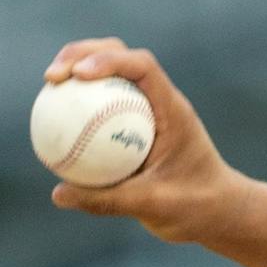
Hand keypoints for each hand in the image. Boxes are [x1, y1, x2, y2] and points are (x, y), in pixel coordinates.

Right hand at [43, 39, 240, 243]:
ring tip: (48, 86)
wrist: (217, 212)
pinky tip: (51, 120)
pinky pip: (103, 105)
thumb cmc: (195, 207)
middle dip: (83, 54)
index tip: (77, 75)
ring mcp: (146, 110)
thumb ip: (108, 201)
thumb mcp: (154, 207)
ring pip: (110, 76)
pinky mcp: (134, 124)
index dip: (108, 60)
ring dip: (77, 70)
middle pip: (121, 56)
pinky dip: (78, 103)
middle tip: (52, 77)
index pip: (143, 67)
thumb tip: (58, 194)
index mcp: (172, 111)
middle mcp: (160, 102)